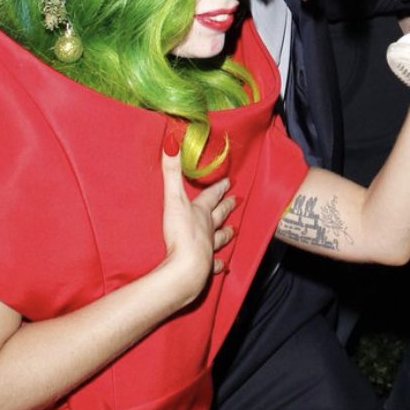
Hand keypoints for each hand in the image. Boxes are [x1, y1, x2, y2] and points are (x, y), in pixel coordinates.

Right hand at [160, 136, 235, 303]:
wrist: (186, 267)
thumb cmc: (180, 233)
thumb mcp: (173, 198)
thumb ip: (171, 171)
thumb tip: (172, 142)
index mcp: (201, 212)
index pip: (212, 195)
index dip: (219, 187)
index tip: (229, 181)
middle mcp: (208, 229)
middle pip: (220, 215)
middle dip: (227, 206)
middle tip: (238, 201)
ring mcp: (209, 248)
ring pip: (220, 238)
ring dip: (226, 234)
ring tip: (235, 231)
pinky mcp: (205, 267)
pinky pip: (214, 265)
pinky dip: (219, 265)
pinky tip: (224, 266)